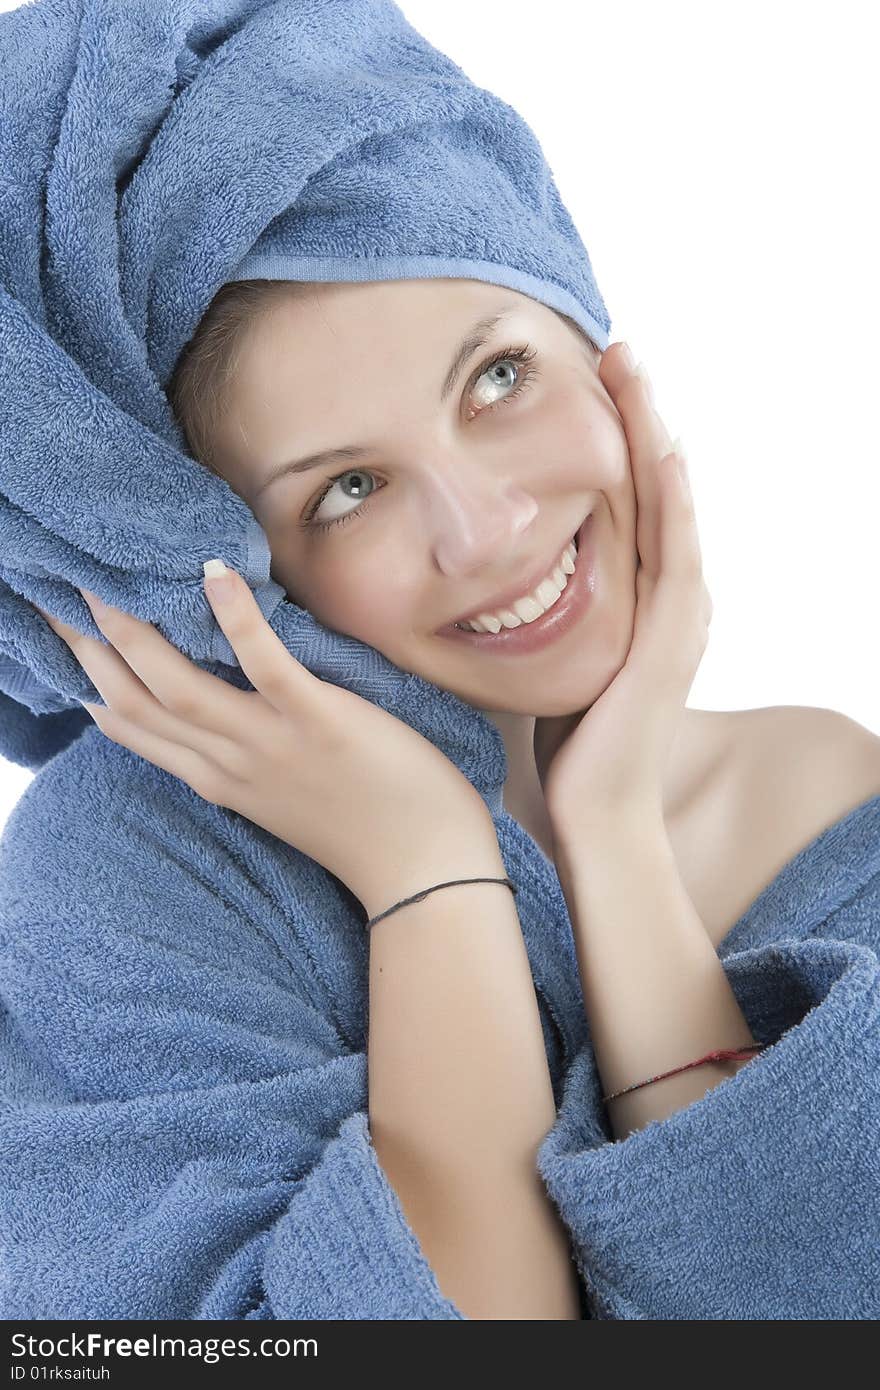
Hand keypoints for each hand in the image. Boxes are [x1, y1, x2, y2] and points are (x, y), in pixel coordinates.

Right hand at [31, 569, 492, 908]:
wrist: (422, 872)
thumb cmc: (362, 831)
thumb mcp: (277, 799)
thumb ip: (235, 761)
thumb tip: (206, 720)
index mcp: (218, 780)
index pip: (133, 728)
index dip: (89, 682)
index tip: (63, 641)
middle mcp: (229, 763)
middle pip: (138, 703)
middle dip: (90, 649)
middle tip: (61, 593)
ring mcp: (271, 744)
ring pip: (182, 688)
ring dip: (138, 634)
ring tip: (108, 585)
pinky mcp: (321, 723)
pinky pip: (268, 666)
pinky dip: (238, 621)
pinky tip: (215, 574)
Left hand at [533, 343, 712, 842]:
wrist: (594, 815)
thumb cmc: (565, 746)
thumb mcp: (544, 660)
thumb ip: (529, 613)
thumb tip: (474, 580)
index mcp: (641, 598)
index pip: (631, 499)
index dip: (618, 437)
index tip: (590, 379)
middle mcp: (670, 596)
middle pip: (658, 485)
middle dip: (640, 415)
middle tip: (619, 349)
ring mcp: (680, 615)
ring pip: (672, 503)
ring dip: (657, 434)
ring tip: (637, 372)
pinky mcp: (674, 638)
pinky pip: (678, 554)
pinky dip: (675, 501)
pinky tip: (663, 453)